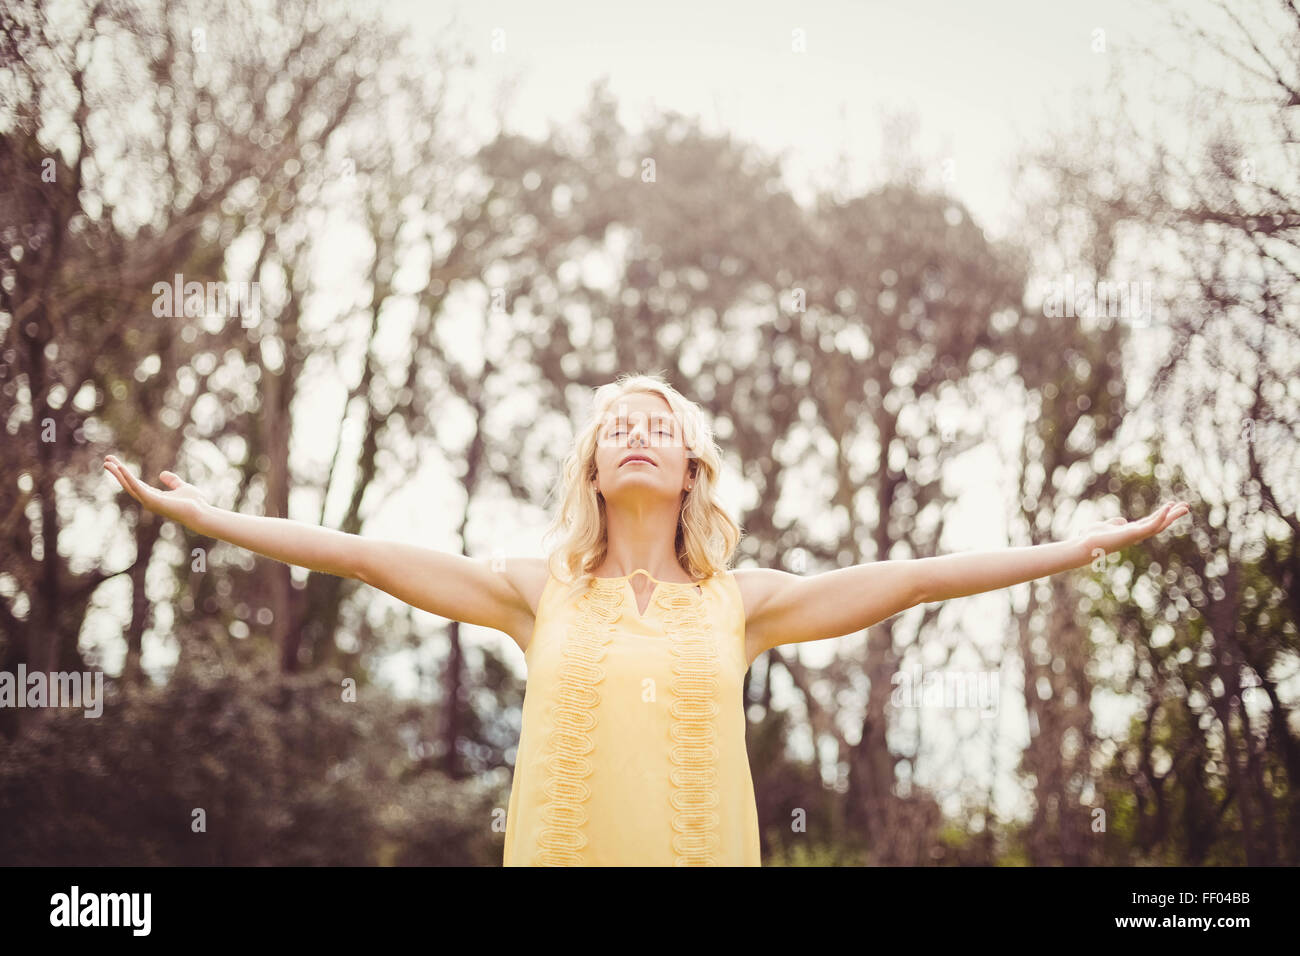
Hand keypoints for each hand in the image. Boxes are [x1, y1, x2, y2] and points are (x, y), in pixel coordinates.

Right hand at [104, 454, 208, 528]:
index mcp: (153, 496)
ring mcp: (149, 501)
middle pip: (128, 484)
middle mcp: (148, 500)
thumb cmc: (194, 503)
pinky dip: (128, 478)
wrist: (201, 512)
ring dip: (118, 474)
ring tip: (107, 463)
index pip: (135, 484)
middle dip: (117, 473)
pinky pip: (137, 487)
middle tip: (106, 461)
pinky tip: (121, 468)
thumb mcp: (182, 487)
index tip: (116, 463)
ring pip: (129, 485)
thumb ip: (172, 481)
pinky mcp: (152, 500)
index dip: (125, 474)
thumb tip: (162, 474)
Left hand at [1075, 500, 1190, 567]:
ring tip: (1185, 506)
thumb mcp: (1105, 526)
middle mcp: (1136, 534)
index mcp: (1130, 531)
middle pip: (1159, 523)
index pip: (1150, 522)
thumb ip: (1114, 523)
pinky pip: (1150, 525)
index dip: (1161, 514)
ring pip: (1159, 525)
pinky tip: (1168, 507)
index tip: (1171, 505)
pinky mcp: (1133, 534)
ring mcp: (1136, 535)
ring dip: (1172, 516)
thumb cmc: (1091, 538)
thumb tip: (1121, 521)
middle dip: (1173, 515)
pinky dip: (1159, 516)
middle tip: (1186, 506)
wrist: (1085, 546)